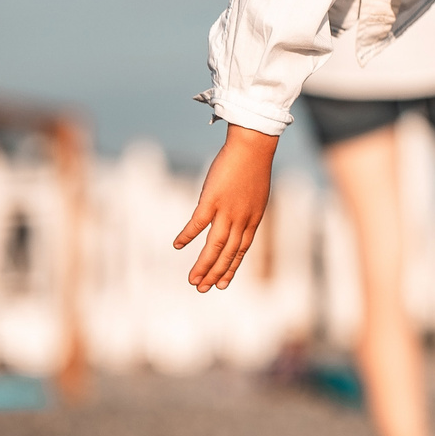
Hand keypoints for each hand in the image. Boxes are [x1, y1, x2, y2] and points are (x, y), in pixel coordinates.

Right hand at [173, 125, 277, 290]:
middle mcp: (242, 219)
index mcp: (253, 219)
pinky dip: (188, 235)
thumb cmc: (254, 167)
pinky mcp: (213, 199)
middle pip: (228, 253)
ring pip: (215, 245)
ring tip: (193, 280)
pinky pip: (198, 222)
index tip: (222, 284)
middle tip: (203, 289)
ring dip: (204, 265)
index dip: (231, 268)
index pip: (241, 250)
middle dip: (215, 273)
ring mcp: (228, 210)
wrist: (254, 146)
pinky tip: (178, 246)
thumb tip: (235, 222)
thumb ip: (246, 212)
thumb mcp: (256, 195)